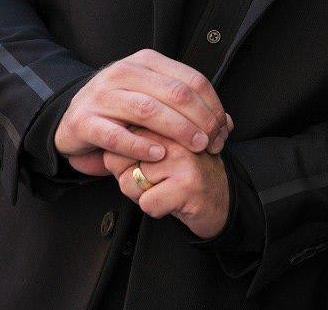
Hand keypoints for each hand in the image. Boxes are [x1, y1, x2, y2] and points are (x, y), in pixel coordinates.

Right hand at [53, 48, 233, 177]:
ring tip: (196, 146)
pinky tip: (159, 153)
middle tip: (213, 142)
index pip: (190, 79)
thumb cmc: (120, 109)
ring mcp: (103, 95)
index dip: (212, 105)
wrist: (72, 117)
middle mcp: (124, 72)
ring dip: (178, 130)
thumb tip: (226, 123)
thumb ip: (185, 106)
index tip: (223, 129)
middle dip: (200, 119)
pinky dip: (141, 144)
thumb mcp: (152, 96)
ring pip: (148, 110)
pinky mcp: (85, 121)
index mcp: (146, 62)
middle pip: (174, 93)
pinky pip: (116, 134)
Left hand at [104, 128, 231, 239]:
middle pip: (121, 157)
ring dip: (142, 194)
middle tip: (153, 178)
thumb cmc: (187, 171)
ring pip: (131, 181)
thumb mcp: (163, 145)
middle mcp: (176, 134)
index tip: (141, 162)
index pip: (122, 132)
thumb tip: (105, 142)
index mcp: (169, 119)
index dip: (124, 156)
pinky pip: (147, 202)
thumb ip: (139, 135)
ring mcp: (183, 158)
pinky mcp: (187, 185)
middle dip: (128, 176)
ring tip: (164, 188)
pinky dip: (155, 208)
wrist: (221, 198)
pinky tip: (172, 201)